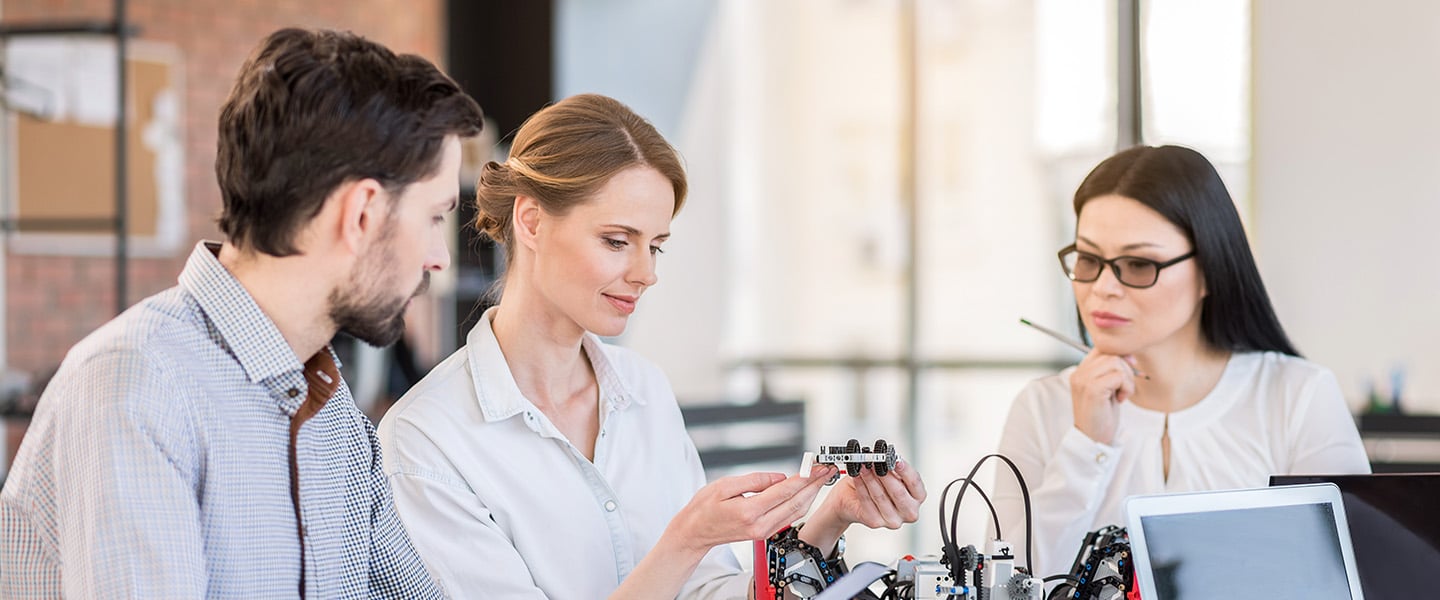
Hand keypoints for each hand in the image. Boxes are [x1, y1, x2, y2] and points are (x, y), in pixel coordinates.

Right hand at [661, 465, 835, 557]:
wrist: (695, 533)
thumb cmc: (704, 509)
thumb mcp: (724, 486)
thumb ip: (754, 480)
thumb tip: (779, 477)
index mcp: (749, 511)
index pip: (784, 492)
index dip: (803, 477)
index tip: (815, 466)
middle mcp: (760, 525)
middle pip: (796, 503)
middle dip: (814, 484)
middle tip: (827, 469)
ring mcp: (764, 531)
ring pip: (796, 511)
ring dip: (811, 493)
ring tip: (821, 477)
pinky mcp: (765, 532)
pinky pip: (789, 516)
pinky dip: (801, 502)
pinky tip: (806, 491)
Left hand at [802, 460, 925, 551]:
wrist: (853, 498)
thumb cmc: (876, 483)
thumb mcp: (888, 472)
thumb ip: (890, 466)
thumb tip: (885, 457)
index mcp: (917, 497)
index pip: (914, 482)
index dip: (904, 470)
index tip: (895, 460)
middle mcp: (909, 511)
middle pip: (898, 492)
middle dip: (885, 474)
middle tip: (876, 461)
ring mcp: (893, 520)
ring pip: (880, 496)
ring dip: (870, 478)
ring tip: (863, 465)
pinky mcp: (875, 522)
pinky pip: (866, 501)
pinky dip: (861, 485)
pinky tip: (857, 475)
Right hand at [1069, 350, 1136, 444]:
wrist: (1093, 439)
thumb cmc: (1102, 416)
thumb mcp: (1107, 389)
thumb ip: (1112, 371)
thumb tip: (1130, 355)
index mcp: (1080, 372)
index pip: (1101, 349)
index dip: (1119, 357)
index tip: (1127, 372)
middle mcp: (1079, 373)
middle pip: (1110, 354)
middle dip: (1125, 370)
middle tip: (1123, 388)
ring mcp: (1084, 380)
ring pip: (1116, 362)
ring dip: (1127, 379)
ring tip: (1121, 394)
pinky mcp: (1092, 389)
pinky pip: (1118, 376)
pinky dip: (1126, 387)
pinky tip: (1121, 399)